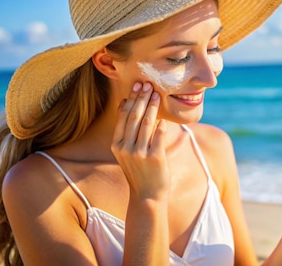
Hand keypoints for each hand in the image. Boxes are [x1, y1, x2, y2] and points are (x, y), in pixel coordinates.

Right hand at [111, 82, 168, 200]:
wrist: (147, 196)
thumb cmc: (138, 171)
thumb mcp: (126, 152)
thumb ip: (126, 130)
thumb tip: (126, 103)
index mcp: (117, 145)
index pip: (123, 116)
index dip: (131, 99)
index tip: (136, 86)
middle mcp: (126, 148)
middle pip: (134, 116)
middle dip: (141, 98)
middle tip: (147, 84)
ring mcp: (140, 153)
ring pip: (147, 123)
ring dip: (152, 106)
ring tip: (156, 94)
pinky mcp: (155, 158)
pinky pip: (159, 135)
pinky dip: (161, 124)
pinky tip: (164, 116)